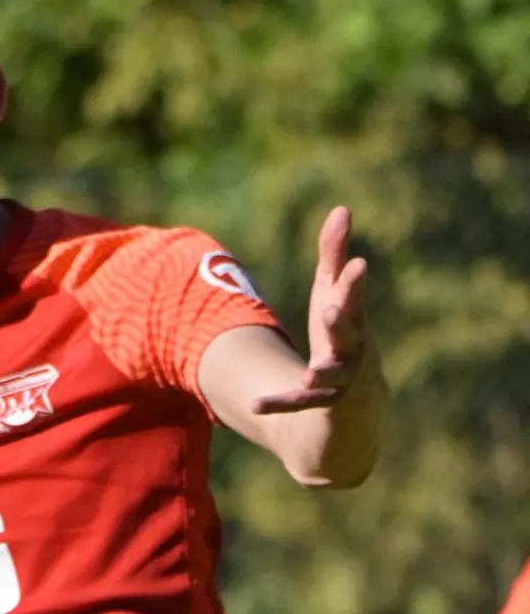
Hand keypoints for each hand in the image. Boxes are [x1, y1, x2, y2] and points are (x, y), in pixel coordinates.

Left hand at [253, 206, 372, 414]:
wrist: (359, 402)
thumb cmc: (343, 333)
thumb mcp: (334, 294)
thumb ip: (335, 255)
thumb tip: (342, 209)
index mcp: (353, 319)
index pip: (353, 297)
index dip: (353, 282)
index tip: (357, 264)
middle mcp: (353, 349)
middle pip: (350, 335)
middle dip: (342, 323)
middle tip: (331, 310)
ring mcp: (340, 379)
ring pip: (332, 376)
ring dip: (323, 372)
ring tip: (311, 372)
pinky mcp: (321, 402)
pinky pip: (300, 403)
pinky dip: (280, 403)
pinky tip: (254, 405)